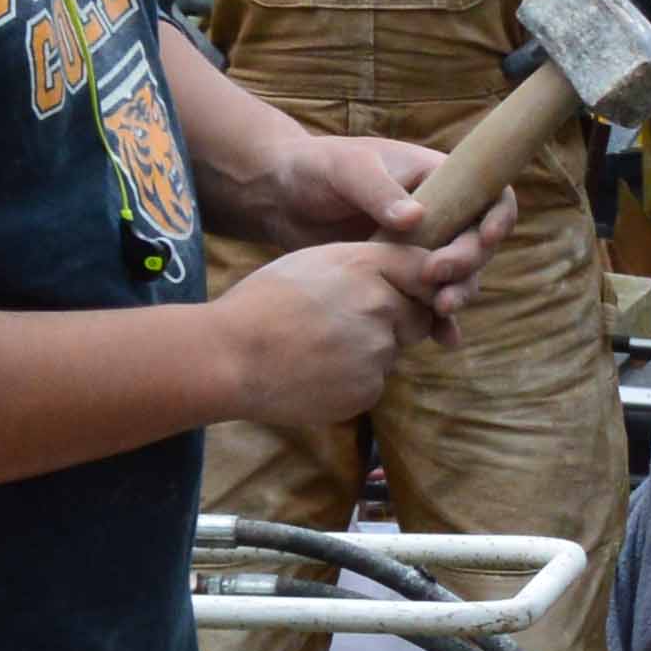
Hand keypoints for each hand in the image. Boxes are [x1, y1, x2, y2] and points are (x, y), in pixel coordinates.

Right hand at [214, 237, 459, 429]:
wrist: (227, 357)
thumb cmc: (261, 305)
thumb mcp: (311, 263)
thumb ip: (364, 266)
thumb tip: (403, 279)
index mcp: (366, 266)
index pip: (423, 268)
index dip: (421, 283)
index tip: (413, 293)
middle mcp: (380, 305)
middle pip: (416, 316)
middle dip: (393, 323)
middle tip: (342, 327)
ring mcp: (377, 350)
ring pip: (390, 352)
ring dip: (367, 353)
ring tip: (317, 349)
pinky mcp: (368, 388)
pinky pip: (373, 382)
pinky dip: (352, 382)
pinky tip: (314, 373)